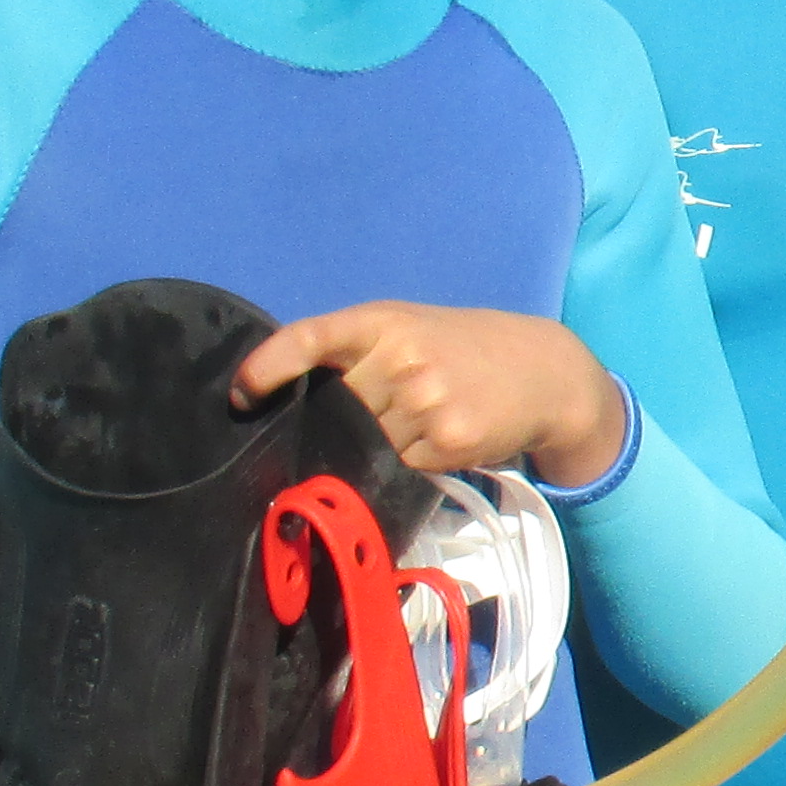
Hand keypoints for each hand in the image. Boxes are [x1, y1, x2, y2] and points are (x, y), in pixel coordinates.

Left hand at [236, 301, 627, 485]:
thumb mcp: (409, 328)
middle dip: (341, 422)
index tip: (239, 396)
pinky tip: (440, 440)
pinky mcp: (447, 440)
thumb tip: (290, 407)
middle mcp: (400, 355)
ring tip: (418, 424)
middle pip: (336, 408)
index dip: (266, 367)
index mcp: (382, 320)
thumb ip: (356, 353)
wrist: (545, 371)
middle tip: (368, 420)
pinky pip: (401, 466)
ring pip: (366, 443)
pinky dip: (411, 460)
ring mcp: (425, 399)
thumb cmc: (464, 349)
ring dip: (381, 445)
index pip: (308, 337)